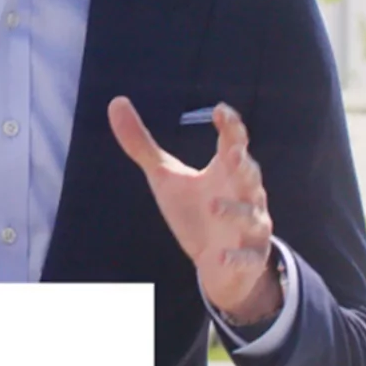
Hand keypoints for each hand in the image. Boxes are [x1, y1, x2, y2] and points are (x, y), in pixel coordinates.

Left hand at [110, 98, 280, 322]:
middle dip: (243, 164)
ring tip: (212, 206)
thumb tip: (115, 102)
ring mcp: (250, 226)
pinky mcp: (250, 257)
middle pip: (249, 174)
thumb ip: (141, 144)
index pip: (233, 142)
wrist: (219, 263)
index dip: (230, 126)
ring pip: (250, 215)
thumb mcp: (164, 176)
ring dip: (235, 211)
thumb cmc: (195, 209)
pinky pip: (248, 257)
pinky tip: (219, 257)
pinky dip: (237, 257)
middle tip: (233, 154)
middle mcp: (245, 194)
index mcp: (225, 170)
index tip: (221, 110)